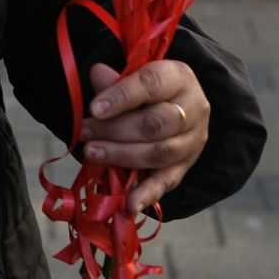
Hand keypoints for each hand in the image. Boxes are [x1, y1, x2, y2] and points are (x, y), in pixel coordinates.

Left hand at [80, 60, 209, 215]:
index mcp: (179, 77)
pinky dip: (148, 194)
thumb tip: (97, 74)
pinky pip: (168, 182)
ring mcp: (193, 140)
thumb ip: (116, 80)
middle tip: (85, 132)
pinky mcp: (186, 166)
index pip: (151, 84)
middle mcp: (194, 108)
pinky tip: (129, 204)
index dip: (122, 97)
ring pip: (160, 152)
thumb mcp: (134, 76)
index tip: (95, 108)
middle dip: (116, 130)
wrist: (175, 103)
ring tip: (92, 153)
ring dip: (122, 155)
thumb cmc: (147, 88)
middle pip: (155, 123)